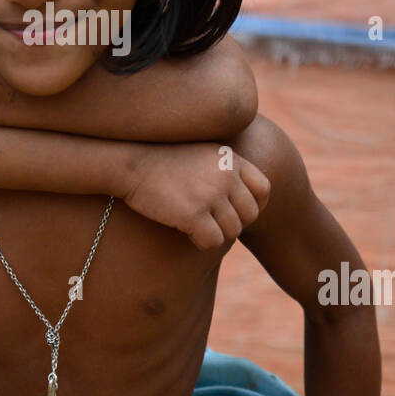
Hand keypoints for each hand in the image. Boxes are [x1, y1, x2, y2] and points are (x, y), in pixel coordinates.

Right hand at [123, 144, 271, 249]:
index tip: (236, 212)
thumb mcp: (202, 152)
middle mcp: (225, 176)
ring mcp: (210, 195)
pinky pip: (214, 241)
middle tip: (212, 223)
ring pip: (233, 231)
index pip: (264, 189)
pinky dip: (203, 243)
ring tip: (197, 228)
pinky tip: (189, 235)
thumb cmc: (161, 158)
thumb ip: (224, 167)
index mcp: (231, 159)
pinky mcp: (192, 214)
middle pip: (250, 214)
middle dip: (234, 223)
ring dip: (217, 234)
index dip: (255, 206)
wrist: (130, 162)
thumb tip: (240, 192)